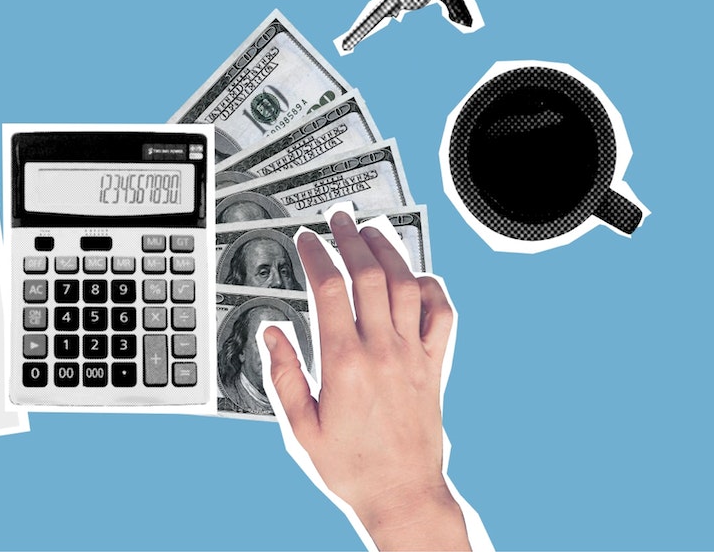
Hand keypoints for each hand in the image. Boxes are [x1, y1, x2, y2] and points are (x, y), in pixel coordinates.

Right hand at [264, 212, 467, 550]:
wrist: (403, 495)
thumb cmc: (352, 467)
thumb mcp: (300, 427)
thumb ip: (284, 375)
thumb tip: (272, 333)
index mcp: (344, 363)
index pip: (329, 289)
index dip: (316, 255)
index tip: (306, 240)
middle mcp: (382, 351)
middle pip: (369, 274)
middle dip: (351, 238)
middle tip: (338, 219)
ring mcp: (413, 355)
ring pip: (405, 285)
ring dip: (389, 251)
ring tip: (372, 231)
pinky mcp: (434, 366)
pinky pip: (441, 314)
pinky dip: (431, 288)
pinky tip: (415, 276)